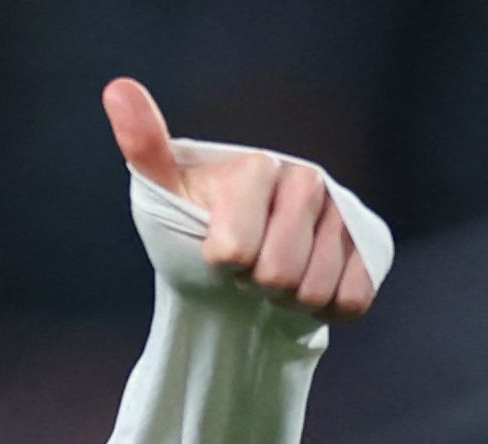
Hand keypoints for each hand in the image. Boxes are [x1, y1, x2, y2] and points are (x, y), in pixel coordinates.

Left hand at [107, 78, 379, 323]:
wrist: (238, 266)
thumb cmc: (197, 229)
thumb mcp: (164, 196)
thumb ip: (145, 148)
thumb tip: (117, 90)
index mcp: (258, 166)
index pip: (234, 251)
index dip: (221, 266)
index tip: (216, 253)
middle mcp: (307, 179)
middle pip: (277, 276)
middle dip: (255, 287)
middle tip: (247, 272)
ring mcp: (342, 213)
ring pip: (312, 292)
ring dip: (286, 302)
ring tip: (274, 280)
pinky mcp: (370, 248)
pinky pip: (350, 300)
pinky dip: (323, 310)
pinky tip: (306, 289)